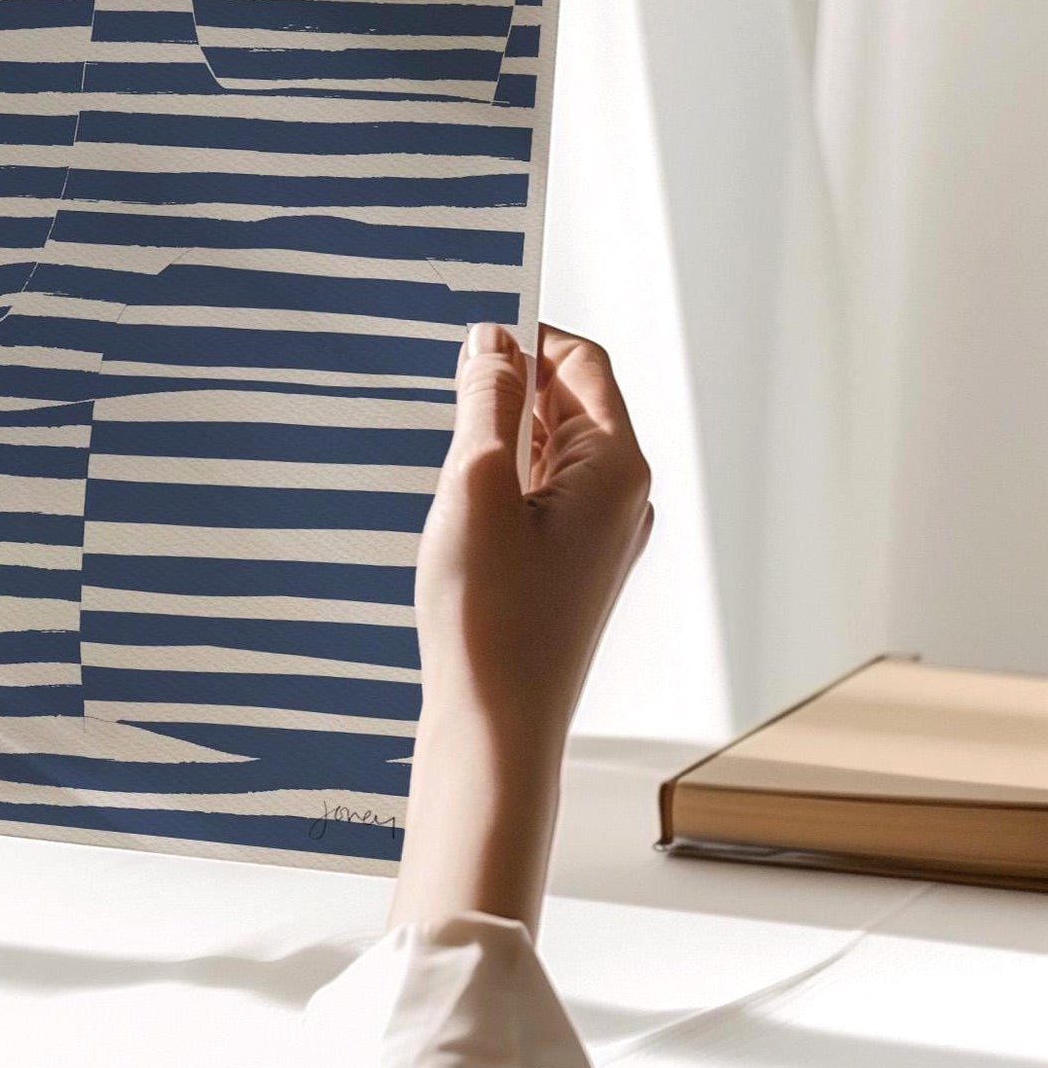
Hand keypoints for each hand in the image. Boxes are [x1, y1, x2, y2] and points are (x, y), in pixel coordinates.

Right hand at [392, 323, 651, 931]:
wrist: (497, 729)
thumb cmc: (489, 617)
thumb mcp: (476, 487)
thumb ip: (487, 403)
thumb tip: (493, 341)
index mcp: (618, 469)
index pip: (582, 362)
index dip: (526, 339)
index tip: (465, 344)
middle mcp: (623, 498)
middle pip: (569, 403)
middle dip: (506, 391)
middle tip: (444, 411)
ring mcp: (600, 536)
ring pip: (550, 450)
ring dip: (498, 441)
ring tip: (450, 476)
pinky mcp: (572, 568)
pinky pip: (541, 495)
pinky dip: (500, 483)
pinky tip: (459, 514)